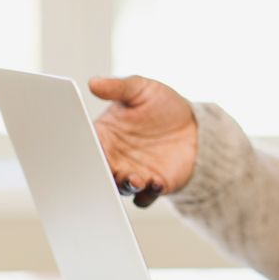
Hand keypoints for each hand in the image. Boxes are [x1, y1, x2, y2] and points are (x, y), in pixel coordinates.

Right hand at [90, 76, 197, 206]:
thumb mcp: (140, 89)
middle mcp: (114, 158)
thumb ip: (117, 88)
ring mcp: (133, 173)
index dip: (85, 149)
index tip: (86, 150)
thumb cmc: (161, 105)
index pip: (87, 146)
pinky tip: (157, 183)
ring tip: (134, 179)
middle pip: (99, 172)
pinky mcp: (154, 185)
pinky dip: (148, 194)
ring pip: (120, 188)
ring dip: (125, 186)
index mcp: (103, 136)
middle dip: (101, 174)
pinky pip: (145, 197)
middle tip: (109, 170)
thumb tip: (94, 82)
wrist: (193, 124)